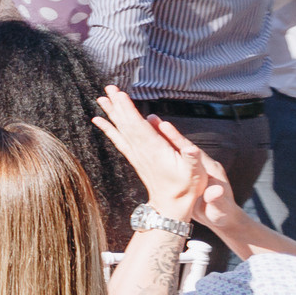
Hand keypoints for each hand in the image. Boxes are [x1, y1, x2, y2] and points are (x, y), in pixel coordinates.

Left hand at [91, 87, 207, 223]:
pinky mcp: (135, 158)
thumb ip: (192, 158)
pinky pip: (119, 139)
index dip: (128, 109)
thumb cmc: (185, 188)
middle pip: (126, 123)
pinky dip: (108, 128)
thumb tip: (190, 148)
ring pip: (121, 129)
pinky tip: (99, 120)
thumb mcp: (196, 173)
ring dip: (111, 113)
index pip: (138, 125)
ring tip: (101, 98)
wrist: (170, 206)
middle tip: (109, 88)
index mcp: (155, 150)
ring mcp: (137, 154)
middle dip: (118, 105)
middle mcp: (141, 150)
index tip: (120, 94)